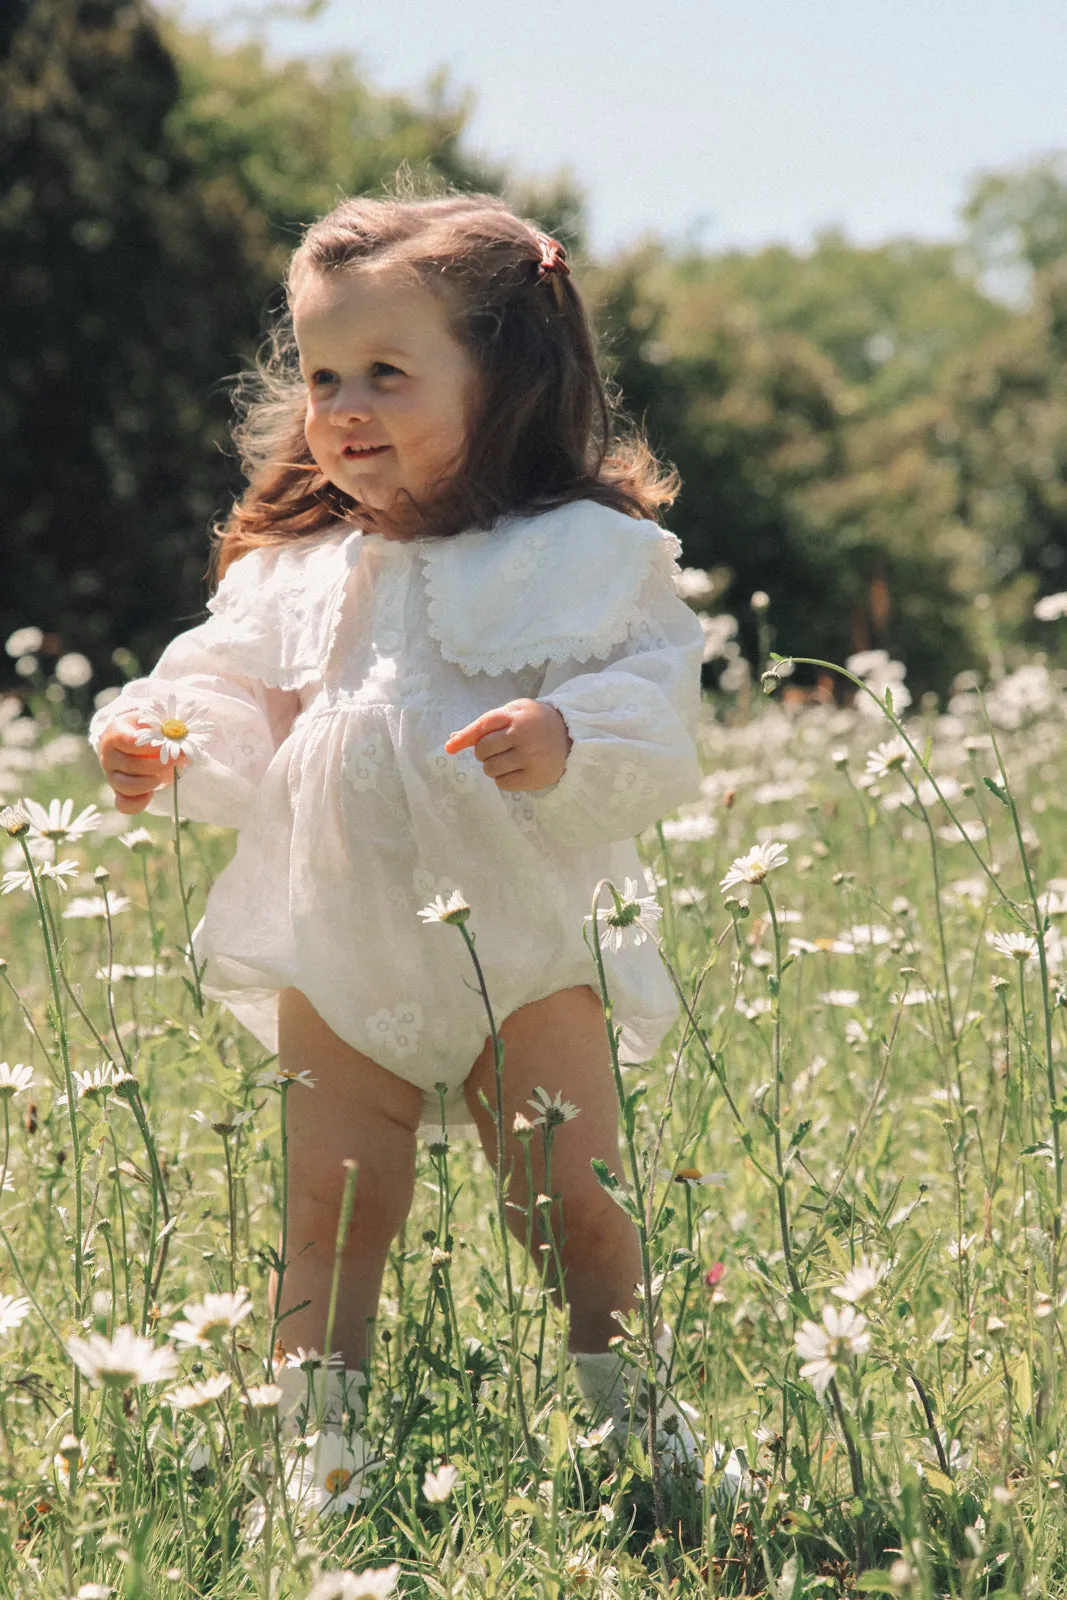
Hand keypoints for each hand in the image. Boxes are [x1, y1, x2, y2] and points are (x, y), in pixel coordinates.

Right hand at [98, 713, 183, 814]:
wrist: (135, 741)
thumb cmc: (148, 729)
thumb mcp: (154, 722)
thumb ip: (164, 727)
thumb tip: (180, 735)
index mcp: (115, 733)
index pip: (127, 741)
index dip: (150, 747)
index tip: (169, 747)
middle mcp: (109, 755)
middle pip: (131, 765)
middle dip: (158, 766)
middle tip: (176, 761)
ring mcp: (112, 775)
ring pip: (126, 786)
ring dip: (150, 783)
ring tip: (164, 776)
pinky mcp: (118, 791)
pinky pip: (124, 804)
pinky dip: (139, 803)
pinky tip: (152, 794)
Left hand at [444, 699, 571, 792]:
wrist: (570, 734)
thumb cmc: (534, 722)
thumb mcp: (513, 713)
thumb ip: (485, 724)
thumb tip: (452, 739)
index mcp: (515, 715)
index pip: (482, 726)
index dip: (464, 738)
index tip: (449, 748)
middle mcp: (522, 735)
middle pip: (483, 750)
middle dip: (483, 753)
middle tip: (497, 750)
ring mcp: (530, 756)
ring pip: (490, 769)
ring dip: (492, 767)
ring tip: (507, 760)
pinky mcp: (536, 776)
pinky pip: (503, 784)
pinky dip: (503, 779)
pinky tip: (515, 770)